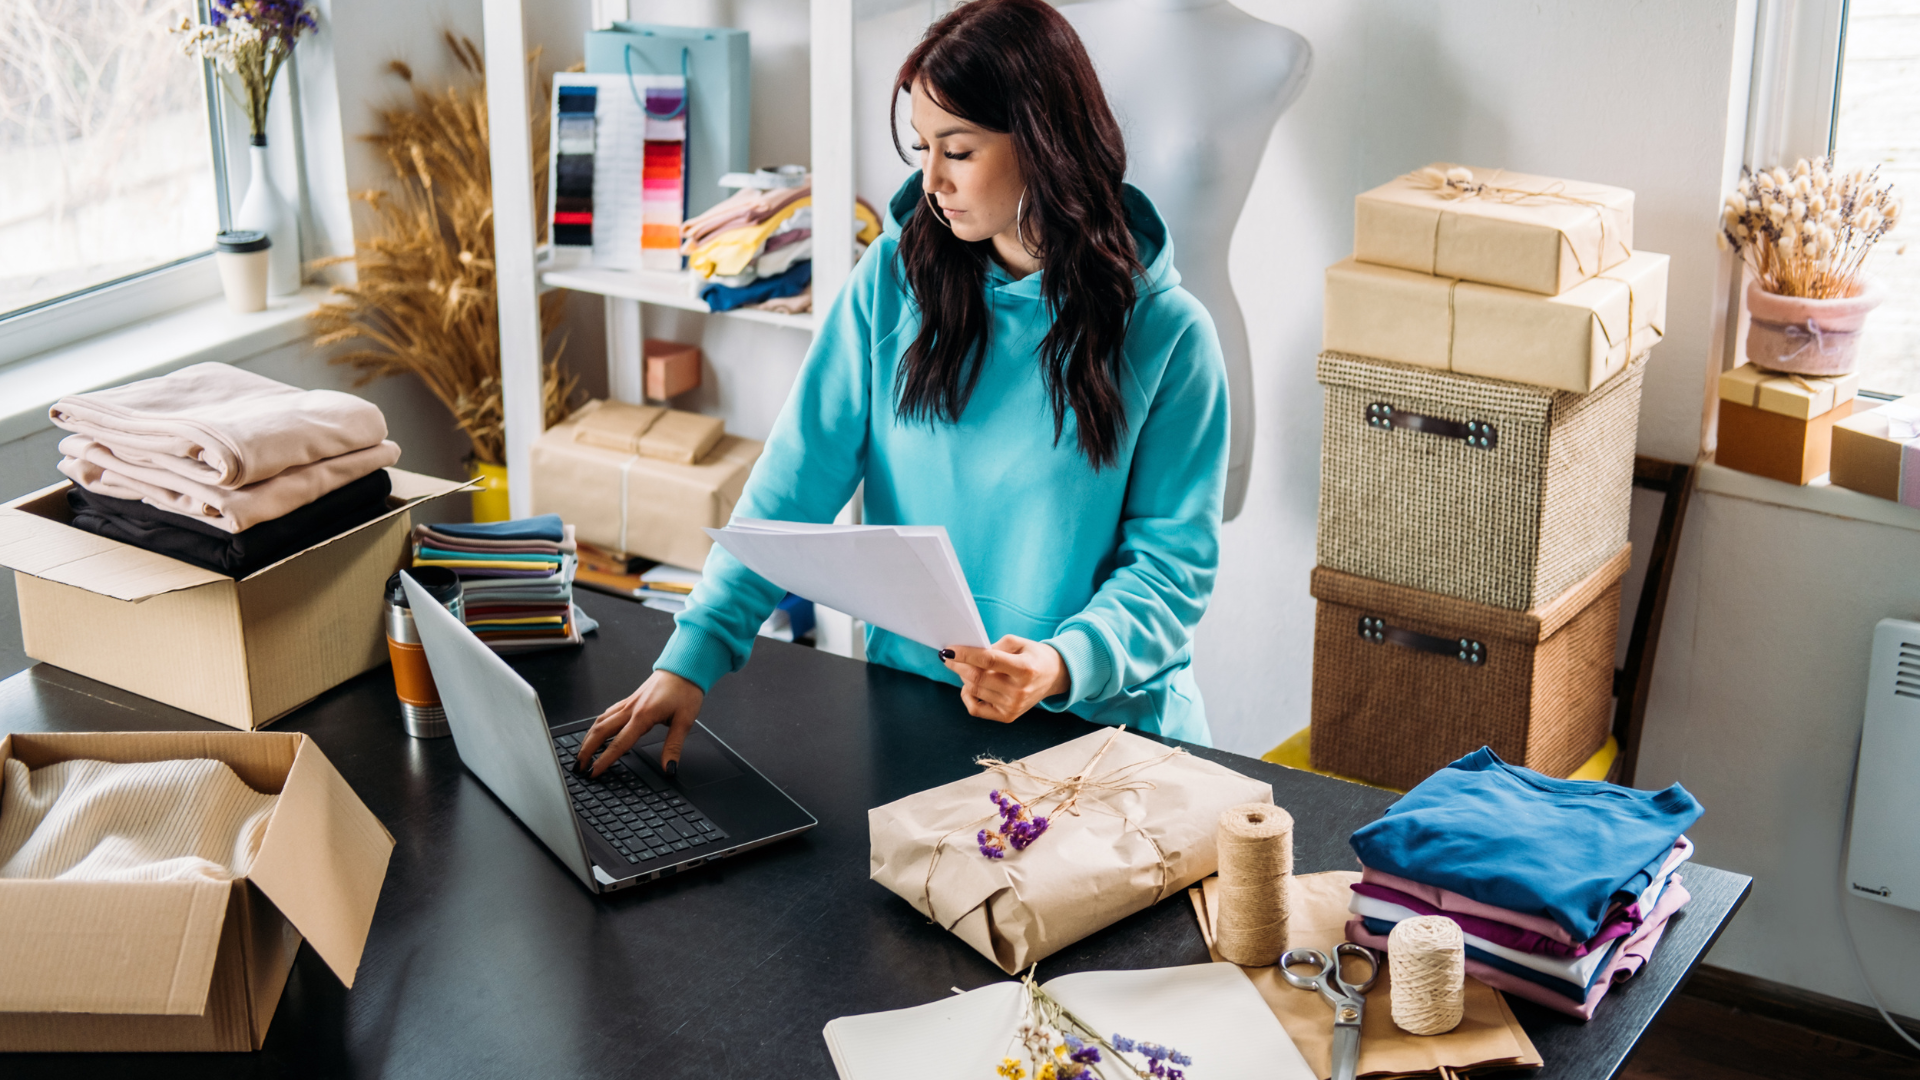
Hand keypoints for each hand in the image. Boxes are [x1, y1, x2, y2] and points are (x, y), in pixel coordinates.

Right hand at [574, 669, 704, 777]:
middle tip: (579, 767)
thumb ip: (674, 747)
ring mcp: (628, 703)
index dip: (604, 761)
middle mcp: (631, 709)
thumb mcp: (685, 721)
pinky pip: (608, 713)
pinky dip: (598, 725)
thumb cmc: (686, 690)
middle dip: (586, 751)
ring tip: (582, 753)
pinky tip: (597, 731)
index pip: (618, 744)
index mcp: (643, 716)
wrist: (684, 667)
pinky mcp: (630, 699)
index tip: (593, 773)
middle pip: (600, 731)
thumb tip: (669, 767)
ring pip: (600, 721)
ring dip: (588, 738)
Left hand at [940, 636, 1070, 723]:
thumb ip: (993, 647)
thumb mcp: (1018, 643)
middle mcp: (1019, 691)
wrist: (1054, 676)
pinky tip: (970, 686)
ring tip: (964, 667)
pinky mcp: (1007, 717)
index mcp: (1025, 669)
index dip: (966, 654)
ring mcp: (1013, 707)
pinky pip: (976, 709)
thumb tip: (966, 655)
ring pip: (974, 691)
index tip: (948, 650)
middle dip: (958, 666)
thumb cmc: (1033, 656)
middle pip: (977, 678)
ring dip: (963, 677)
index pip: (989, 660)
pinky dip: (967, 695)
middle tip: (949, 657)